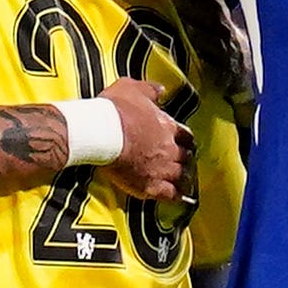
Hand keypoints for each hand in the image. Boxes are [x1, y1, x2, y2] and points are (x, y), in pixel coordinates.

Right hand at [96, 80, 189, 200]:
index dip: (186, 140)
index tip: (185, 142)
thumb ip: (149, 90)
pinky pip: (169, 194)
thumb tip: (160, 89)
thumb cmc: (115, 111)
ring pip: (182, 177)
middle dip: (186, 160)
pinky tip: (178, 198)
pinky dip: (176, 197)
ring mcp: (161, 168)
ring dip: (184, 179)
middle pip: (186, 157)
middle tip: (185, 162)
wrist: (101, 132)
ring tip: (185, 182)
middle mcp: (169, 149)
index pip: (186, 135)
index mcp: (167, 126)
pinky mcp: (149, 185)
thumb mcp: (132, 89)